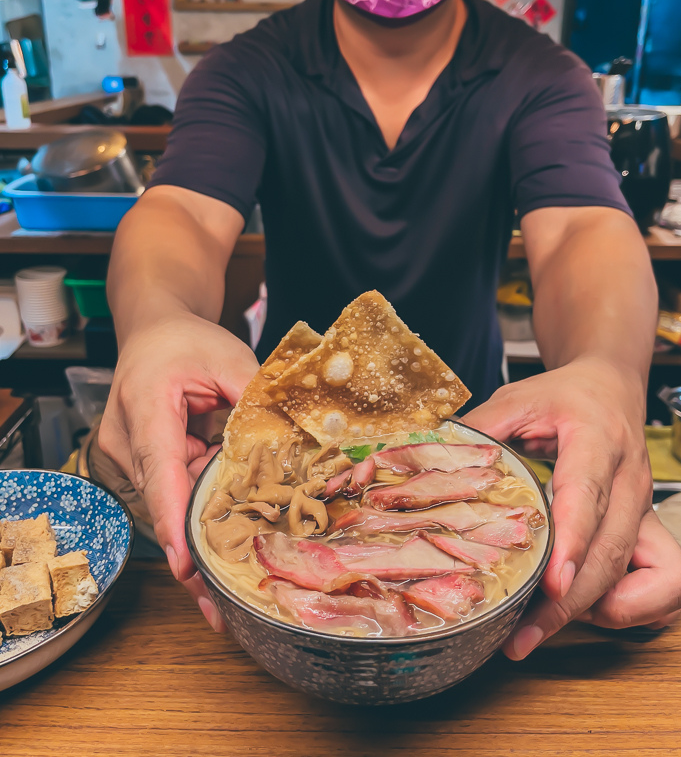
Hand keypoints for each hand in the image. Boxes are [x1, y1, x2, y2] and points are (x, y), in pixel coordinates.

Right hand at [98, 313, 258, 629]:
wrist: (153, 331)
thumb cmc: (184, 341)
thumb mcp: (228, 356)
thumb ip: (256, 397)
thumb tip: (297, 438)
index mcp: (146, 404)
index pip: (159, 468)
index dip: (175, 520)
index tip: (185, 566)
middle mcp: (127, 438)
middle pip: (164, 502)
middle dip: (193, 553)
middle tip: (222, 605)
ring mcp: (128, 455)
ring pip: (169, 505)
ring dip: (199, 539)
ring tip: (230, 589)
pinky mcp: (141, 465)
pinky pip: (173, 496)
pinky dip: (198, 515)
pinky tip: (222, 549)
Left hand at [461, 357, 680, 656]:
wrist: (610, 387)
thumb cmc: (563, 396)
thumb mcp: (517, 398)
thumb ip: (480, 428)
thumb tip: (435, 458)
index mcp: (595, 439)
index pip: (587, 493)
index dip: (571, 541)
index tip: (551, 584)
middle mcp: (628, 478)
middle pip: (610, 549)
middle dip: (569, 602)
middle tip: (520, 636)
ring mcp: (644, 507)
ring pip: (634, 572)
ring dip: (589, 610)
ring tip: (536, 629)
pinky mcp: (651, 528)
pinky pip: (666, 583)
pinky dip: (633, 606)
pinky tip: (588, 610)